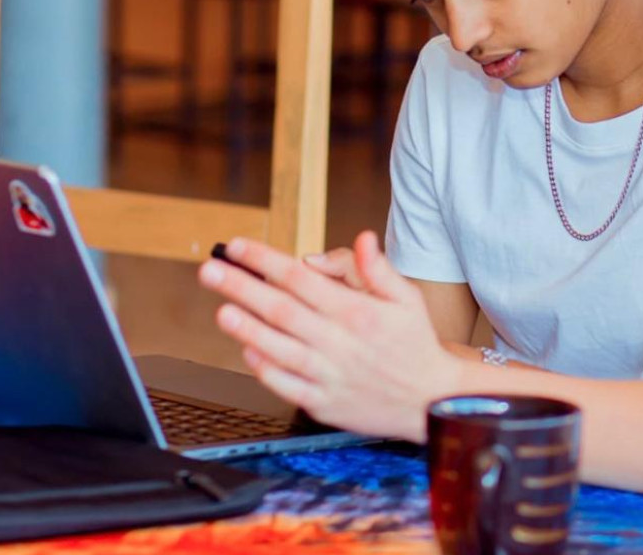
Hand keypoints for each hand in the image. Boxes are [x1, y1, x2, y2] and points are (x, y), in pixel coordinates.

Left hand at [198, 231, 461, 441]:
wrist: (432, 400)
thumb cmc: (416, 345)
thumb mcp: (408, 298)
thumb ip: (378, 269)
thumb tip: (360, 240)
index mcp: (357, 312)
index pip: (299, 278)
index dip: (264, 260)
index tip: (237, 246)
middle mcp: (338, 342)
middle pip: (279, 309)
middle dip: (240, 287)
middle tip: (210, 270)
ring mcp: (328, 375)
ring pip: (276, 347)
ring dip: (245, 328)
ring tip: (221, 310)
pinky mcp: (324, 403)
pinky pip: (285, 385)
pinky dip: (264, 368)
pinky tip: (248, 351)